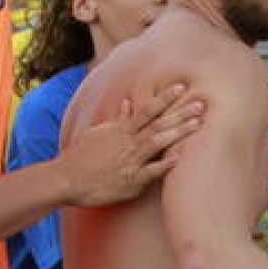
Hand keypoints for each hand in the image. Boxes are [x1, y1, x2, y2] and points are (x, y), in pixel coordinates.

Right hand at [58, 83, 204, 205]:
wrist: (65, 180)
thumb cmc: (83, 157)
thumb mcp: (99, 133)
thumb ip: (119, 120)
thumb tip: (130, 103)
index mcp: (121, 131)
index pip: (147, 110)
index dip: (164, 98)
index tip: (182, 86)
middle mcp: (127, 143)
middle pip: (157, 124)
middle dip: (180, 113)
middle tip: (202, 103)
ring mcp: (130, 161)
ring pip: (156, 143)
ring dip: (177, 133)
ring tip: (198, 124)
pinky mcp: (130, 181)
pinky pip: (150, 172)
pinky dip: (164, 165)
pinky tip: (179, 158)